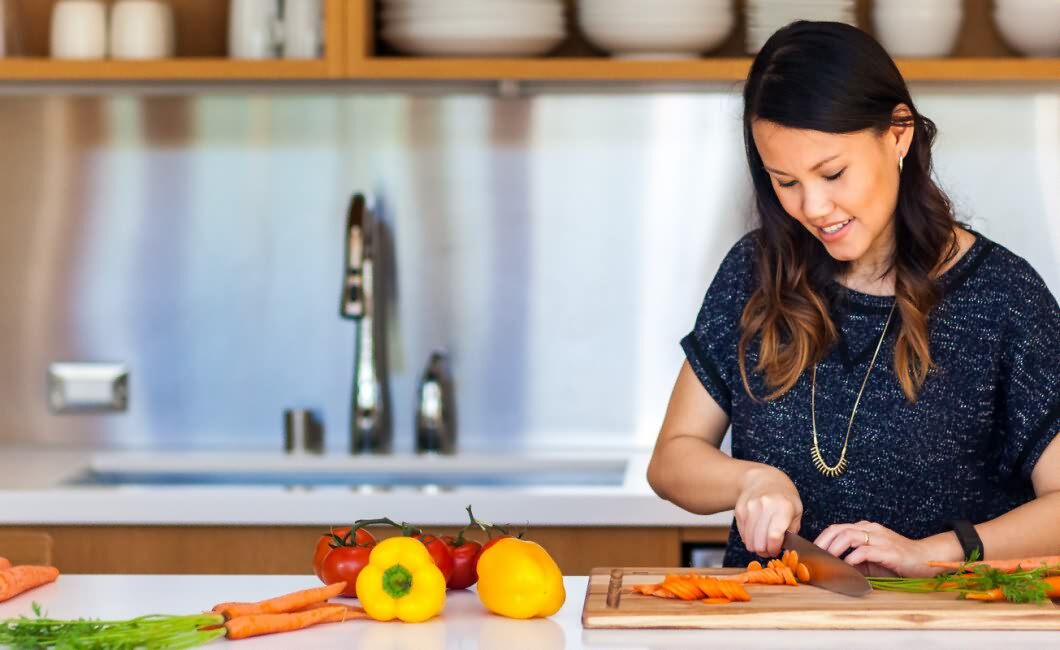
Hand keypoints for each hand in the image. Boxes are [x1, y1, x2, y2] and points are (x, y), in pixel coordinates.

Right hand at [735, 464, 802, 557]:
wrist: (764, 479)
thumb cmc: (784, 497)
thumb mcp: (797, 511)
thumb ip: (792, 530)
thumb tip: (785, 547)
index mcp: (783, 507)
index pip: (774, 536)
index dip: (774, 549)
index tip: (776, 551)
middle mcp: (765, 506)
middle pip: (759, 541)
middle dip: (764, 551)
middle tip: (768, 551)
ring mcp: (750, 507)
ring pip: (748, 539)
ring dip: (755, 547)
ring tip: (761, 545)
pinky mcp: (739, 510)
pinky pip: (742, 532)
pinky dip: (748, 538)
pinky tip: (755, 535)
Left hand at [814, 521, 950, 577]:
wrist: (925, 558)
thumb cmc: (897, 560)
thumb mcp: (871, 560)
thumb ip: (854, 561)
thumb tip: (832, 569)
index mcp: (865, 529)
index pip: (836, 528)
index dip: (821, 539)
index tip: (810, 551)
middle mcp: (870, 529)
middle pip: (838, 529)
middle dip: (822, 543)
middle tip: (813, 557)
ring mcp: (879, 538)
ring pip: (849, 536)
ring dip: (834, 548)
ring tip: (825, 560)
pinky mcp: (888, 551)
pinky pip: (865, 551)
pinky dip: (852, 558)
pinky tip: (846, 566)